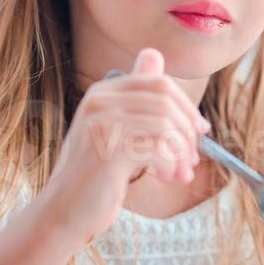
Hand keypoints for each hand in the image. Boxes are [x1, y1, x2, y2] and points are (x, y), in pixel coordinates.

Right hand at [39, 48, 210, 248]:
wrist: (64, 210)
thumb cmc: (96, 173)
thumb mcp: (116, 130)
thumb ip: (136, 98)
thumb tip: (154, 55)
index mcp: (104, 91)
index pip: (159, 82)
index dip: (186, 105)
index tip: (199, 130)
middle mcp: (100, 100)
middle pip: (166, 100)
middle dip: (187, 130)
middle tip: (193, 158)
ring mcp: (102, 123)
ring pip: (165, 124)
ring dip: (181, 152)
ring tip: (182, 173)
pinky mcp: (109, 149)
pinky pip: (157, 148)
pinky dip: (170, 164)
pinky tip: (166, 178)